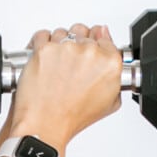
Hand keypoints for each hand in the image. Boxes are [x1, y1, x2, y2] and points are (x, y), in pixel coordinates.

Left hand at [8, 24, 122, 142]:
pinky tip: (44, 61)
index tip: (87, 56)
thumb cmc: (73, 116)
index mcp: (110, 63)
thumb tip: (109, 46)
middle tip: (70, 67)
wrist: (45, 124)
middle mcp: (90, 52)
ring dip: (59, 45)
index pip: (105, 38)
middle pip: (84, 33)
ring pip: (63, 33)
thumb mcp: (109, 102)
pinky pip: (42, 35)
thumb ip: (115, 73)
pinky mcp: (45, 48)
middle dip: (76, 46)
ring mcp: (66, 48)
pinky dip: (40, 45)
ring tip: (56, 67)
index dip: (95, 47)